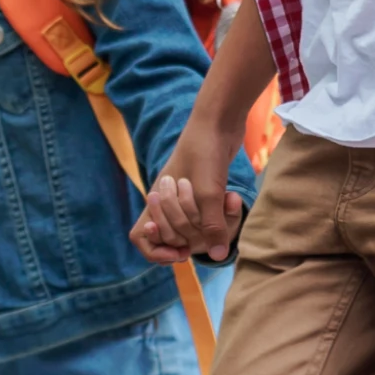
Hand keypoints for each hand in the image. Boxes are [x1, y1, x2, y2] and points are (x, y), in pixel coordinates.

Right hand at [130, 121, 246, 262]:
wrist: (219, 118)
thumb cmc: (204, 151)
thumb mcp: (208, 192)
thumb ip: (212, 225)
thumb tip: (219, 256)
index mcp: (157, 200)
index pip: (142, 237)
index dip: (156, 252)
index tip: (179, 252)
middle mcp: (167, 200)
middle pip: (172, 235)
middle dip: (195, 234)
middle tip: (210, 220)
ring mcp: (186, 195)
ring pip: (194, 226)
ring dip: (213, 222)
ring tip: (226, 202)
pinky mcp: (205, 189)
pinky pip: (210, 213)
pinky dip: (223, 211)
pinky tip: (233, 197)